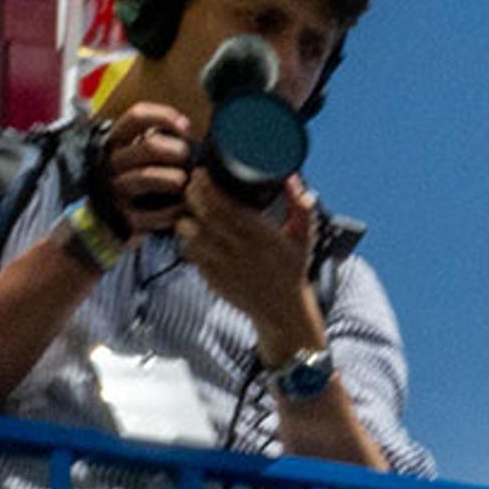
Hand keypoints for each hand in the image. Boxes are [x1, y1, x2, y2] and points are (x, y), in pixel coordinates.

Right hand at [92, 103, 191, 233]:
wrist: (105, 224)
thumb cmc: (133, 183)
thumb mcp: (137, 155)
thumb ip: (156, 140)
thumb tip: (185, 128)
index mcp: (116, 142)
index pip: (136, 117)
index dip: (164, 116)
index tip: (186, 127)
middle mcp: (113, 162)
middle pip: (150, 146)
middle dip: (178, 151)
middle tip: (188, 160)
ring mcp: (118, 191)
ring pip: (151, 177)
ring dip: (176, 179)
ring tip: (184, 183)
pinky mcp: (128, 219)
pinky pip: (159, 213)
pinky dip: (177, 211)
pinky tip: (183, 209)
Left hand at [179, 171, 321, 358]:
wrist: (284, 315)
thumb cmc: (292, 272)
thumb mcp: (303, 239)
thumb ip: (300, 207)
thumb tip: (292, 177)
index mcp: (260, 236)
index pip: (222, 203)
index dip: (206, 184)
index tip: (201, 173)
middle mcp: (239, 250)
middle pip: (202, 212)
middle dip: (192, 193)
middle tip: (192, 184)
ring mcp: (223, 265)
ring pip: (190, 231)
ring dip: (186, 216)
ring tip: (191, 208)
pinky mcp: (213, 278)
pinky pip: (191, 252)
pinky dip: (188, 239)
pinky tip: (194, 232)